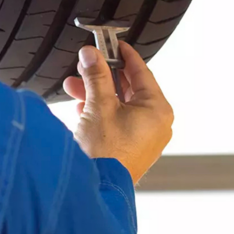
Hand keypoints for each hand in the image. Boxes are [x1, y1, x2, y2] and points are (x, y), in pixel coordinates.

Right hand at [62, 42, 173, 183]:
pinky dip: (101, 112)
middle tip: (86, 64)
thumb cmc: (106, 154)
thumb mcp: (99, 106)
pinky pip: (118, 121)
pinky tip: (81, 107)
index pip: (142, 72)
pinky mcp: (132, 147)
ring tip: (75, 86)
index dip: (124, 54)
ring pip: (121, 105)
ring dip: (97, 94)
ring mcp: (146, 137)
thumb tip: (91, 54)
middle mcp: (156, 123)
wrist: (97, 190)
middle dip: (103, 76)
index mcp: (158, 110)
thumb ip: (95, 75)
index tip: (112, 43)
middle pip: (129, 88)